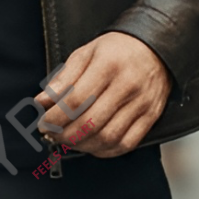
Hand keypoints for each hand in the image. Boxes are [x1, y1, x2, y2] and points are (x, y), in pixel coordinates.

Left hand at [36, 31, 170, 157]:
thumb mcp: (85, 53)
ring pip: (107, 138)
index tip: (44, 122)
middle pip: (90, 123)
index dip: (55, 117)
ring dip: (83, 145)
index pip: (75, 101)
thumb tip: (42, 102)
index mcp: (107, 66)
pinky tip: (92, 145)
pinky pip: (126, 144)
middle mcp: (127, 85)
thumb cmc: (117, 50)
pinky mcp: (151, 116)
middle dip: (65, 135)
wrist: (155, 48)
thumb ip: (63, 79)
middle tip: (53, 135)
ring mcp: (141, 103)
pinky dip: (105, 151)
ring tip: (69, 140)